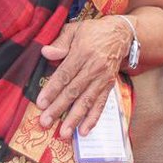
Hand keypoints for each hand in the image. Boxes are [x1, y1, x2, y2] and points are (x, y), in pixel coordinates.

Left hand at [37, 18, 129, 136]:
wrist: (122, 34)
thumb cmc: (94, 31)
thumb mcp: (75, 29)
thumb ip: (60, 42)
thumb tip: (46, 53)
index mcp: (82, 52)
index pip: (65, 74)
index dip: (52, 89)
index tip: (40, 103)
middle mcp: (94, 68)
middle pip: (74, 91)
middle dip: (59, 108)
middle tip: (45, 122)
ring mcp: (103, 78)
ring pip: (87, 101)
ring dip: (75, 118)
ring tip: (64, 133)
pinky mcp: (109, 86)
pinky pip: (101, 104)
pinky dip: (93, 118)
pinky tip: (84, 130)